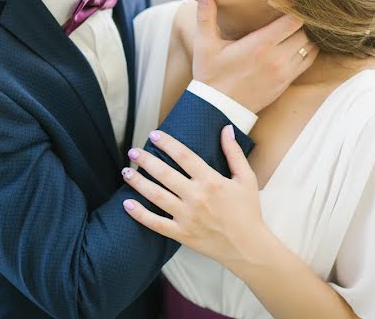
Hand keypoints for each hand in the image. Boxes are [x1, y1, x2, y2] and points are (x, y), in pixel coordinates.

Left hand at [121, 127, 268, 272]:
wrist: (248, 247)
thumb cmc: (248, 211)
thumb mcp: (246, 178)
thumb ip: (234, 152)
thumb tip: (225, 128)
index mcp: (211, 181)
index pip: (184, 156)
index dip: (167, 143)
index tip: (154, 135)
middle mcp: (196, 197)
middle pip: (165, 173)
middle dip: (146, 160)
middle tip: (133, 151)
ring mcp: (187, 216)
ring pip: (156, 196)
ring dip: (139, 182)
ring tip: (126, 171)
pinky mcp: (181, 234)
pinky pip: (156, 223)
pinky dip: (140, 214)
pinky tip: (127, 204)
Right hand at [193, 0, 316, 112]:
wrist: (217, 109)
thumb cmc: (210, 75)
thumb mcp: (204, 45)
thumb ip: (206, 17)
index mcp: (260, 45)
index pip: (294, 20)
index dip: (293, 9)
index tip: (283, 3)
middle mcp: (276, 59)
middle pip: (305, 32)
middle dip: (298, 22)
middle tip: (288, 15)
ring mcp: (284, 73)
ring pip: (310, 48)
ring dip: (304, 38)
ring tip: (292, 30)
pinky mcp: (286, 84)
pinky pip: (307, 63)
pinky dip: (306, 52)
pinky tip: (294, 46)